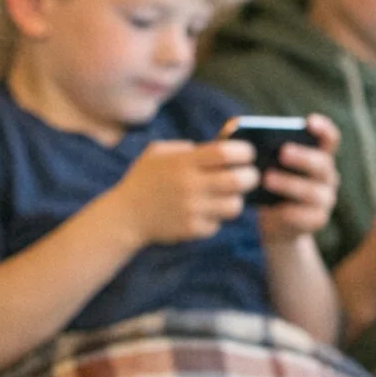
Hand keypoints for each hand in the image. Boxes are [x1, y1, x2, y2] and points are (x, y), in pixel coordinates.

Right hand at [107, 140, 255, 244]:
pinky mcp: (192, 229)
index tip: (247, 154)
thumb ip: (185, 147)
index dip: (244, 152)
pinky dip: (216, 218)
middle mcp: (190, 185)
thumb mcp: (156, 152)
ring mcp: (192, 209)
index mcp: (183, 162)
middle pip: (238, 180)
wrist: (125, 216)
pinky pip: (219, 224)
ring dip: (235, 200)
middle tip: (248, 176)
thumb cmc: (143, 179)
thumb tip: (217, 147)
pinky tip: (206, 212)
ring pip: (234, 205)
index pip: (226, 153)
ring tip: (227, 196)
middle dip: (250, 177)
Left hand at [252, 114, 340, 242]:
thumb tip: (236, 127)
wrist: (275, 221)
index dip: (323, 128)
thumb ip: (257, 146)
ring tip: (267, 178)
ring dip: (290, 183)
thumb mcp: (265, 164)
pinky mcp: (317, 219)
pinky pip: (306, 215)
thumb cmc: (269, 183)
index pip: (329, 138)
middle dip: (303, 157)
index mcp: (318, 155)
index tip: (310, 121)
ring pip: (313, 191)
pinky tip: (273, 208)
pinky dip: (289, 211)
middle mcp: (327, 175)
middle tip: (282, 152)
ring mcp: (325, 198)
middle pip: (323, 163)